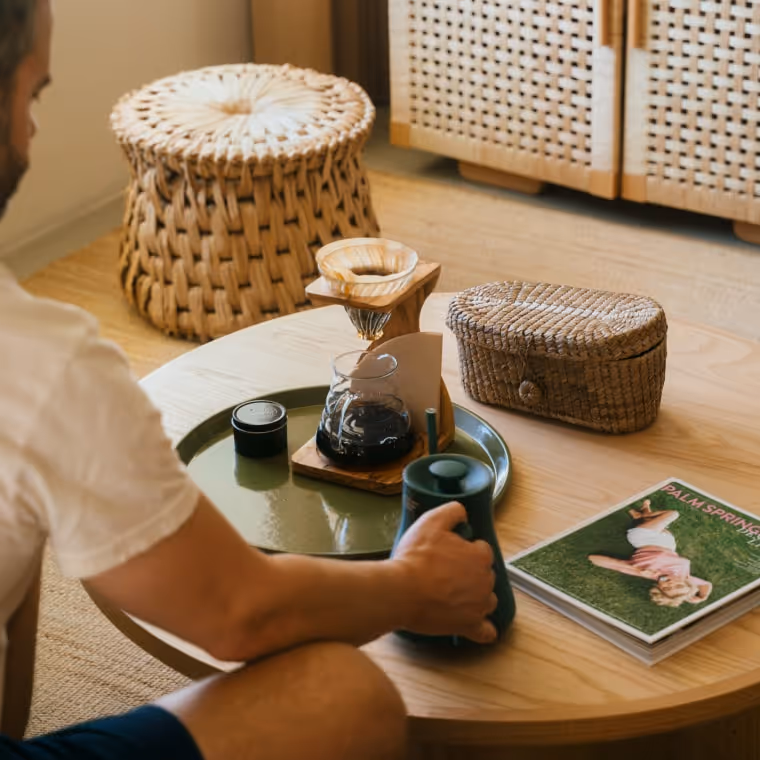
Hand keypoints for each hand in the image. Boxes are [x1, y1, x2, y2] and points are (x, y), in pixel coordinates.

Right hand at [391, 502, 497, 643]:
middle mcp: (485, 581)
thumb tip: (463, 512)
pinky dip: (483, 629)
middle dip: (471, 573)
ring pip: (487, 600)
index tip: (452, 553)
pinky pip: (485, 631)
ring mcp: (479, 605)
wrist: (401, 590)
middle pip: (485, 575)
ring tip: (454, 596)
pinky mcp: (469, 626)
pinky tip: (476, 626)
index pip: (482, 550)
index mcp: (479, 556)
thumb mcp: (431, 522)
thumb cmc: (415, 558)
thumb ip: (451, 512)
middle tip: (447, 573)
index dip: (467, 550)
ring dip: (476, 597)